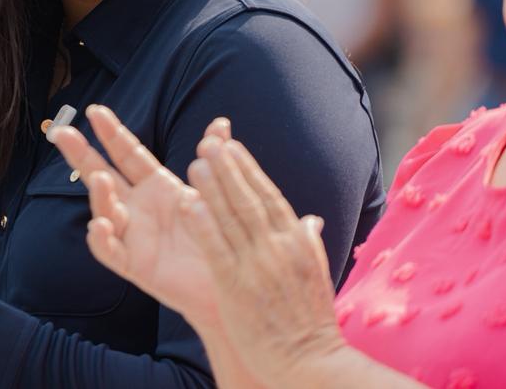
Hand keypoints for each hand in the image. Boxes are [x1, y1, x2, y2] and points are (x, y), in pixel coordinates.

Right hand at [51, 104, 231, 328]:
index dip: (111, 133)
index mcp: (155, 186)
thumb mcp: (216, 193)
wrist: (229, 280)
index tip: (96, 110)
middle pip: (101, 175)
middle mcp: (137, 207)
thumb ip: (213, 158)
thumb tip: (221, 122)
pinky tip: (99, 225)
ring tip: (100, 179)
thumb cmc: (217, 234)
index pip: (127, 154)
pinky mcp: (134, 264)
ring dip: (99, 195)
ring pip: (104, 211)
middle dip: (81, 154)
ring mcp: (132, 234)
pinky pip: (110, 251)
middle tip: (62, 132)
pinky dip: (101, 238)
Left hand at [183, 137, 344, 385]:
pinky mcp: (237, 288)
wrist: (312, 364)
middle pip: (248, 199)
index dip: (248, 169)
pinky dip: (204, 225)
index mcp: (296, 243)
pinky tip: (190, 203)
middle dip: (227, 168)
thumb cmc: (311, 324)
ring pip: (230, 218)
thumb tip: (310, 220)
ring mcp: (257, 266)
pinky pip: (217, 250)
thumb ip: (308, 243)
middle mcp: (277, 248)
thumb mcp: (315, 275)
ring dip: (212, 187)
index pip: (268, 196)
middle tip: (209, 141)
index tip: (232, 145)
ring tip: (195, 160)